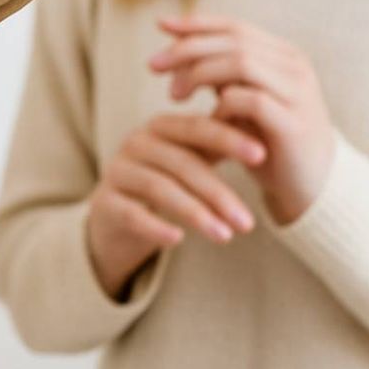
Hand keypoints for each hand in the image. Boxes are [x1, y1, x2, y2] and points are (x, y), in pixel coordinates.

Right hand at [86, 114, 266, 300]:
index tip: (261, 155)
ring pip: (159, 189)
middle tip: (249, 221)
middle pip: (181, 163)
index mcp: (159, 128)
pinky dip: (156, 226)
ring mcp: (117, 172)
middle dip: (218, 192)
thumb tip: (264, 139)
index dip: (228, 139)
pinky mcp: (104, 204)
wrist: (114, 220)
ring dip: (195, 213)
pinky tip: (178, 240)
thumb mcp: (188, 165)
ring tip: (225, 236)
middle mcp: (135, 143)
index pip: (196, 128)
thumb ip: (215, 150)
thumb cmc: (163, 185)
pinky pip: (131, 214)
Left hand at [150, 16, 335, 224]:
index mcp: (283, 54)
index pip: (234, 26)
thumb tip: (175, 54)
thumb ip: (219, 77)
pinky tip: (208, 121)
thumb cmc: (270, 143)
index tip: (160, 26)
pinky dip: (222, 106)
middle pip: (233, 40)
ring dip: (200, 74)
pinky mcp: (294, 123)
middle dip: (188, 48)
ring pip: (241, 63)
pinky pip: (251, 101)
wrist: (314, 188)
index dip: (196, 23)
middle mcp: (294, 66)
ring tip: (175, 95)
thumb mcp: (242, 103)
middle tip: (153, 66)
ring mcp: (298, 92)